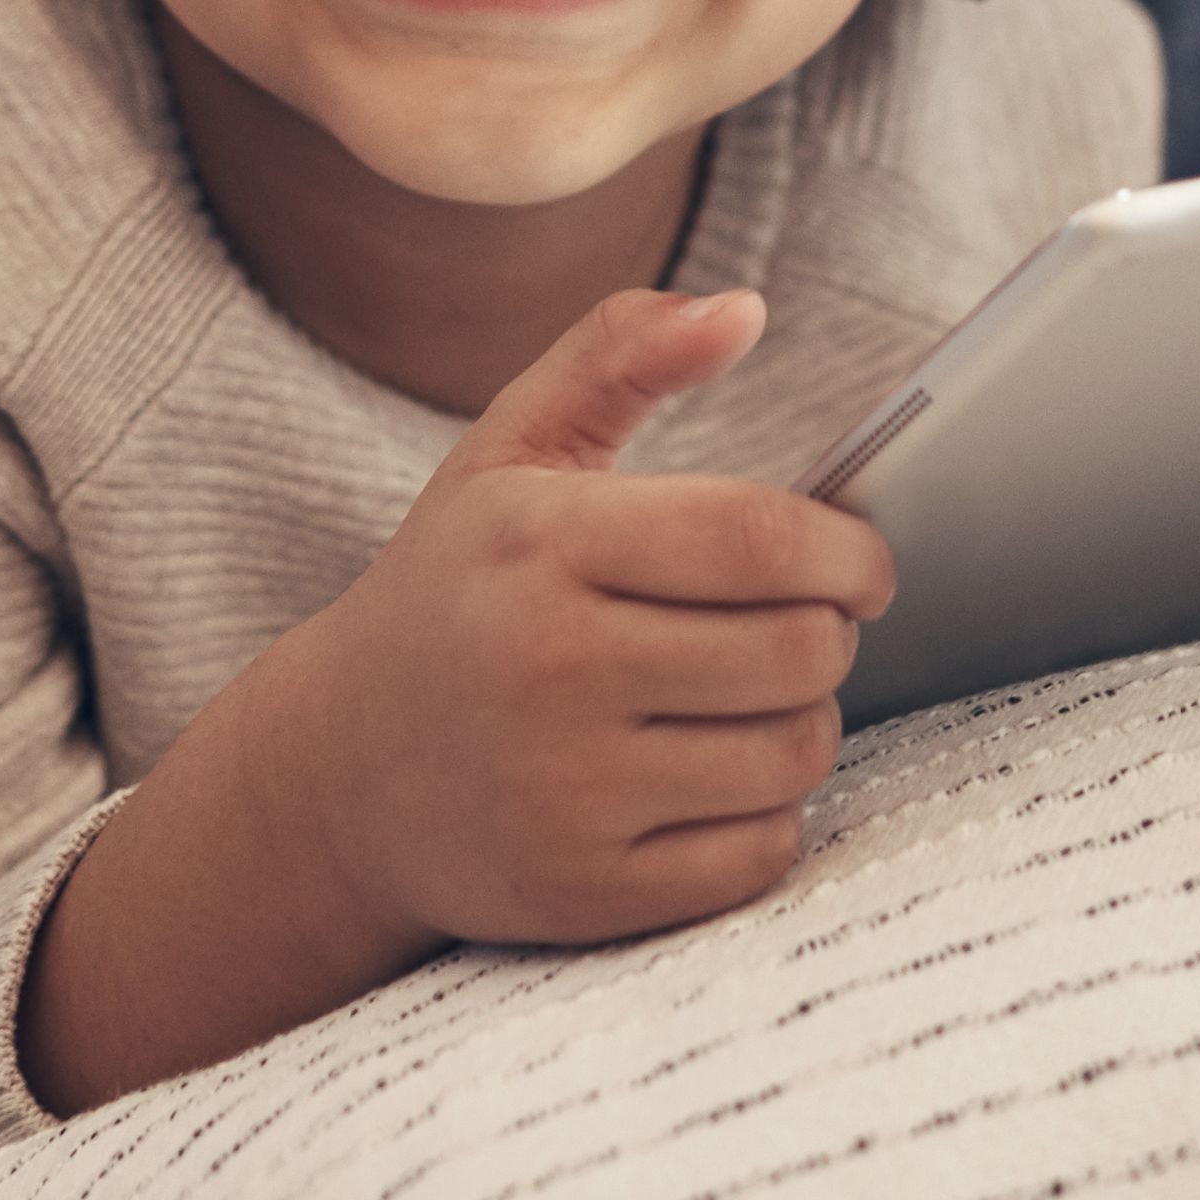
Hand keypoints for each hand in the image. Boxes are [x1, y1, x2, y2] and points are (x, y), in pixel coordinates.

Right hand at [282, 286, 898, 946]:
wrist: (337, 776)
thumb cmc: (454, 593)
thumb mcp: (510, 453)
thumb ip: (619, 354)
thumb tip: (742, 309)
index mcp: (537, 542)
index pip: (759, 538)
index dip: (848, 549)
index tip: (863, 560)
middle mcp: (544, 667)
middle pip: (796, 650)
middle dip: (829, 634)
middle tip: (798, 626)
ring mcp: (562, 790)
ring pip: (792, 753)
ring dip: (803, 721)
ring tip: (753, 697)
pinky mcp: (583, 891)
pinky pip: (758, 853)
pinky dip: (767, 816)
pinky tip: (715, 778)